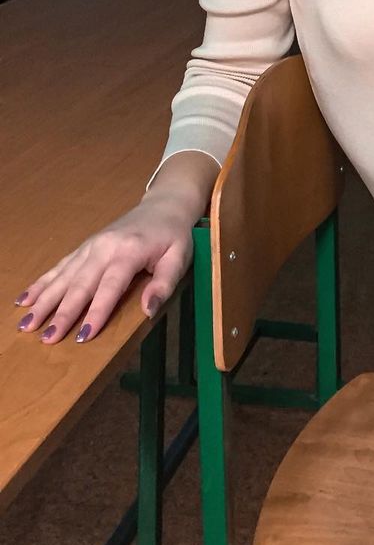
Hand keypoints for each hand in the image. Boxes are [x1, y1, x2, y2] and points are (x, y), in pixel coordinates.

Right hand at [12, 192, 197, 344]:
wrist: (163, 206)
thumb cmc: (173, 236)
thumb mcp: (179, 258)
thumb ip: (164, 284)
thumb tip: (148, 310)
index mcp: (129, 251)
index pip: (110, 286)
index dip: (97, 311)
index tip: (83, 336)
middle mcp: (104, 248)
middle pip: (80, 284)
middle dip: (62, 313)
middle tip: (47, 338)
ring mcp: (90, 247)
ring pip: (63, 276)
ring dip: (44, 301)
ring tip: (26, 323)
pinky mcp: (84, 248)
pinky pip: (59, 266)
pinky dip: (41, 283)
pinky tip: (24, 299)